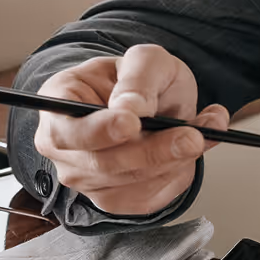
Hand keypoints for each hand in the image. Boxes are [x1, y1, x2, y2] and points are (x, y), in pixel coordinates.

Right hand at [31, 44, 227, 216]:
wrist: (148, 102)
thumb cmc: (137, 79)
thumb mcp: (144, 60)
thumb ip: (137, 79)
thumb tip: (130, 109)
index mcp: (56, 106)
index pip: (66, 131)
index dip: (99, 131)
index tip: (132, 123)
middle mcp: (63, 150)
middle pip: (103, 163)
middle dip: (153, 151)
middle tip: (192, 135)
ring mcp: (86, 179)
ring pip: (130, 184)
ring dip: (174, 162)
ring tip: (203, 132)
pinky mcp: (114, 199)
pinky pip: (148, 198)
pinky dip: (176, 176)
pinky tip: (189, 152)